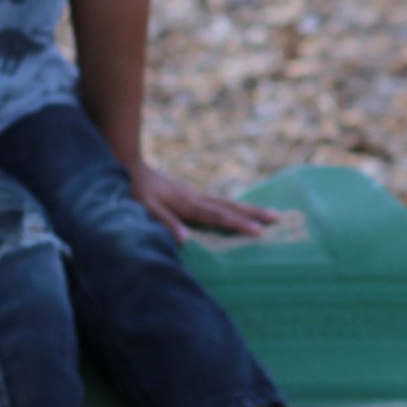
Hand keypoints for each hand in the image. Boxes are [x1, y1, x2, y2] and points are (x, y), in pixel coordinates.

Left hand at [129, 163, 280, 241]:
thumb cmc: (133, 191)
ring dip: (248, 208)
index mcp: (187, 203)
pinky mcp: (190, 194)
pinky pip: (218, 202)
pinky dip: (233, 207)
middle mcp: (195, 197)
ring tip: (270, 212)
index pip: (218, 216)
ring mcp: (194, 194)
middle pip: (230, 206)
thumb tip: (186, 240)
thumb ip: (165, 223)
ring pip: (227, 202)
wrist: (128, 166)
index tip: (259, 231)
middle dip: (254, 213)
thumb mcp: (145, 209)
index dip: (238, 224)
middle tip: (279, 217)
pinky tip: (239, 210)